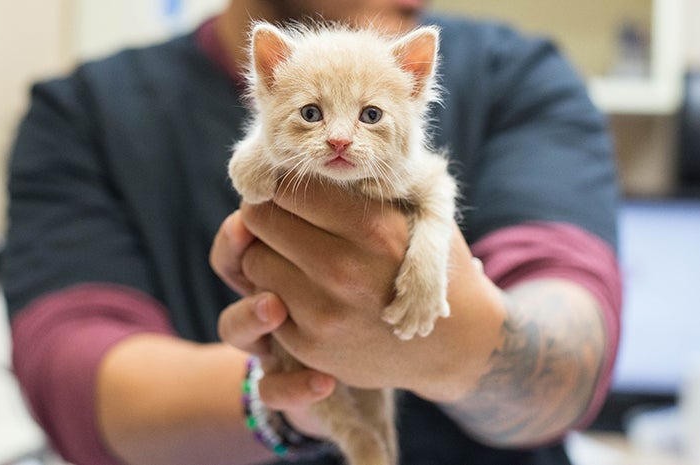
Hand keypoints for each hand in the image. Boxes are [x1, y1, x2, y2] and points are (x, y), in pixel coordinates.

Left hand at [212, 179, 504, 400]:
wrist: (451, 343)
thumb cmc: (431, 262)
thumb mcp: (421, 210)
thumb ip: (370, 184)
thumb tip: (312, 157)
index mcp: (373, 229)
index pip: (292, 189)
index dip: (284, 184)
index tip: (290, 190)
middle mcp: (345, 271)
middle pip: (260, 219)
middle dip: (267, 213)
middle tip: (282, 218)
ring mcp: (324, 313)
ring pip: (252, 260)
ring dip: (266, 253)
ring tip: (292, 254)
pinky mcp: (309, 346)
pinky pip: (261, 302)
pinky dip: (273, 291)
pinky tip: (301, 289)